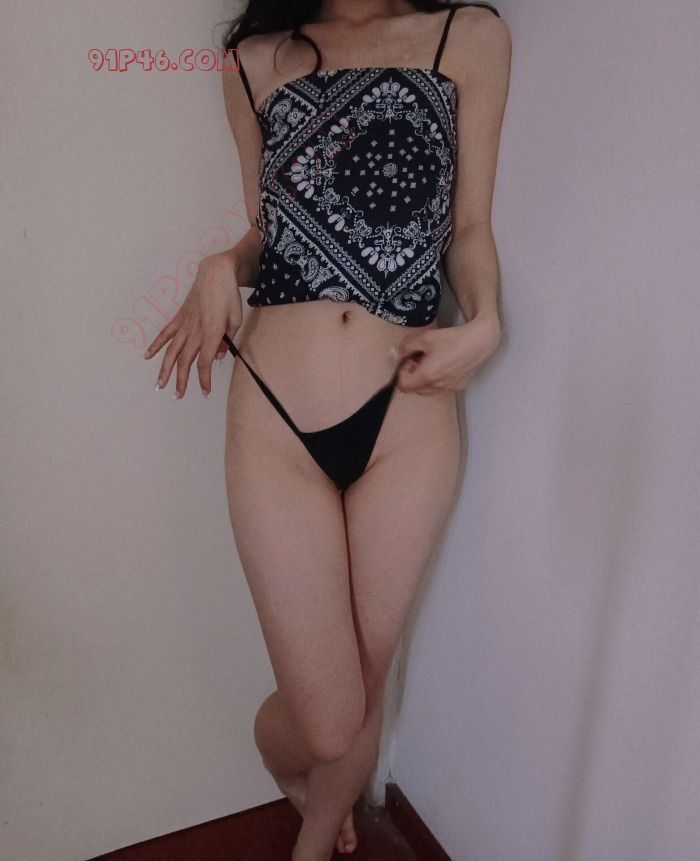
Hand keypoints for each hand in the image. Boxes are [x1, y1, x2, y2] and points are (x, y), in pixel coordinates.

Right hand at [143, 252, 242, 397]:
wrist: (216, 273)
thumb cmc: (229, 297)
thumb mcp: (236, 320)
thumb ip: (226, 341)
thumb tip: (216, 357)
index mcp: (211, 333)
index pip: (204, 362)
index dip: (204, 379)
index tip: (205, 392)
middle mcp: (194, 331)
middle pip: (185, 361)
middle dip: (181, 381)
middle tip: (178, 396)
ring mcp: (184, 324)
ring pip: (171, 351)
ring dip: (164, 369)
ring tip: (159, 385)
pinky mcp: (179, 317)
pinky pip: (165, 333)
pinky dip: (155, 345)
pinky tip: (147, 357)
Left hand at [393, 314, 501, 393]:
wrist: (480, 341)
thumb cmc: (452, 338)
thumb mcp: (425, 338)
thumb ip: (406, 347)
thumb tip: (395, 354)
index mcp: (427, 376)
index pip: (404, 386)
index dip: (402, 373)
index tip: (408, 360)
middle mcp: (438, 386)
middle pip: (416, 389)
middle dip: (413, 376)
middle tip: (418, 359)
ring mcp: (450, 388)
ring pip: (429, 389)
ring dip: (425, 379)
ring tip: (432, 361)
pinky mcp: (460, 386)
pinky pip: (442, 387)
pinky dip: (438, 379)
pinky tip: (445, 364)